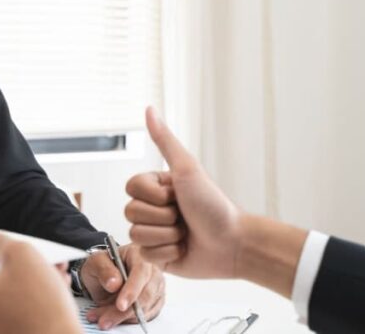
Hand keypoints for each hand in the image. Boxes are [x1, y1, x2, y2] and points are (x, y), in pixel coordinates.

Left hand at [0, 234, 80, 333]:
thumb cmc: (41, 309)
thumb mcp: (23, 255)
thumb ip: (2, 243)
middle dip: (12, 269)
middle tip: (30, 262)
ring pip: (4, 301)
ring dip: (26, 287)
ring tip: (52, 278)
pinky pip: (13, 318)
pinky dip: (28, 307)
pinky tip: (52, 298)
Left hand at [79, 244, 165, 329]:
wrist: (103, 277)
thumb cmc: (101, 267)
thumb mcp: (95, 263)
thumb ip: (103, 270)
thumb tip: (114, 284)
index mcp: (138, 255)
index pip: (141, 272)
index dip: (131, 290)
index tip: (120, 305)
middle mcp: (152, 270)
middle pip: (146, 294)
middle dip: (125, 311)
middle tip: (105, 320)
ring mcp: (156, 287)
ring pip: (145, 308)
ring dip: (122, 317)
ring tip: (102, 318)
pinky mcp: (155, 302)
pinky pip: (145, 316)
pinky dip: (128, 320)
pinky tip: (112, 318)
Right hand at [125, 106, 241, 278]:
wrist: (232, 243)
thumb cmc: (213, 205)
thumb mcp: (187, 169)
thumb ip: (164, 140)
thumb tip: (149, 109)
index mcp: (156, 187)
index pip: (131, 188)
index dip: (154, 195)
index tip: (176, 194)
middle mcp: (153, 208)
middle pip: (131, 212)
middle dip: (162, 216)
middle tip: (183, 216)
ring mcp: (154, 232)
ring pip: (137, 234)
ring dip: (166, 235)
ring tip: (186, 233)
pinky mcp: (157, 255)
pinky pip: (146, 255)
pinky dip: (168, 253)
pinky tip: (183, 248)